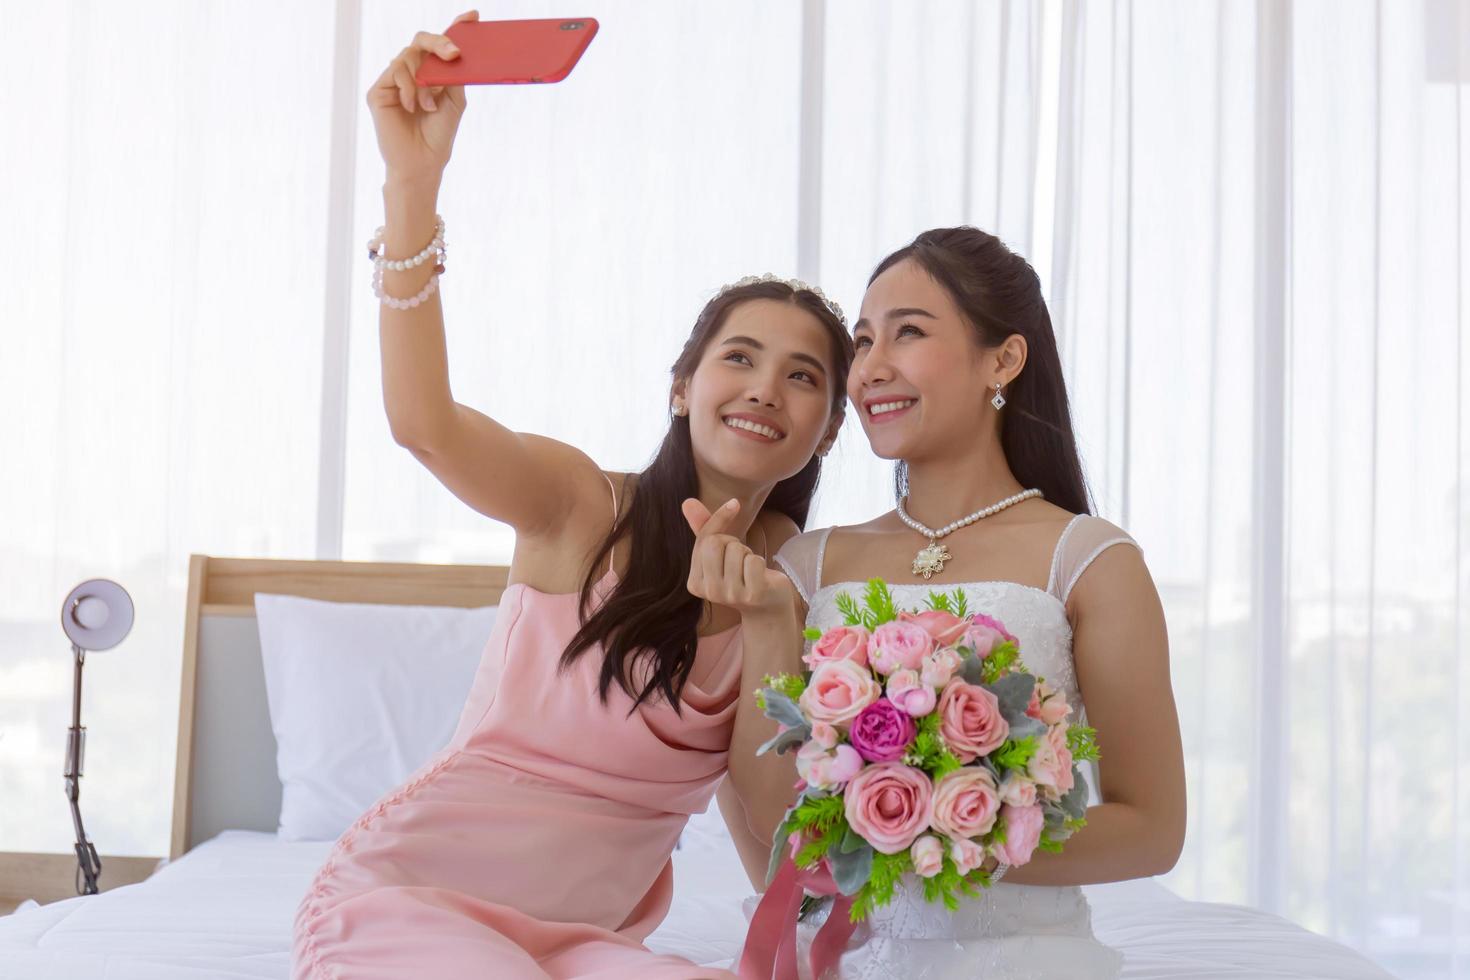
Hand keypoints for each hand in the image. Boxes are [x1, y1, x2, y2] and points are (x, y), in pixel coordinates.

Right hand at [366, 10, 477, 183]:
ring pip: (408, 57)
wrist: (422, 163)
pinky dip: (408, 88)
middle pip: (421, 41)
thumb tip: (455, 49)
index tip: (473, 16)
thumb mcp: (454, 100)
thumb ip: (453, 74)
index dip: (455, 27)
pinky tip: (412, 107)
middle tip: (454, 53)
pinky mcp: (378, 91)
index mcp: (431, 74)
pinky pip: (395, 73)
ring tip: (429, 106)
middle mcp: (411, 73)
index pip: (439, 45)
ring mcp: (393, 81)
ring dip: (423, 82)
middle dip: (439, 42)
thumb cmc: (439, 134)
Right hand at [683, 498, 796, 617]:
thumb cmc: (740, 574)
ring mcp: (730, 596)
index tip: (734, 504)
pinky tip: (759, 576)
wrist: (767, 606)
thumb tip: (687, 501)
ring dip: (747, 554)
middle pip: (716, 543)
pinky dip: (760, 562)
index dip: (719, 519)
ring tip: (748, 569)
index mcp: (694, 583)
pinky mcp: (752, 595)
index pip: (704, 539)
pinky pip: (753, 561)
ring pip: (736, 550)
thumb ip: (703, 528)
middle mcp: (709, 592)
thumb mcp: (719, 552)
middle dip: (733, 542)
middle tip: (739, 557)